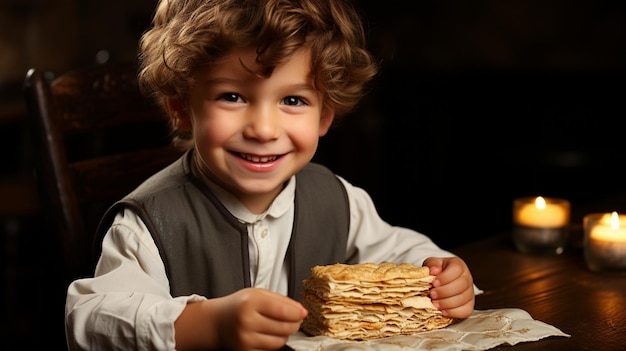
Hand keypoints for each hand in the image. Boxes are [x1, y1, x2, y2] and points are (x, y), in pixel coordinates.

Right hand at [175, 288, 306, 349]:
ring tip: (278, 325)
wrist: (216, 322)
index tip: (302, 313)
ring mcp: (245, 338)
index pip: (284, 311)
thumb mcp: (257, 294)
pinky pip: (270, 350)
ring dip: (284, 334)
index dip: (298, 313)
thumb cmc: (238, 306)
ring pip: (280, 341)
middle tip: (292, 318)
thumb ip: (281, 300)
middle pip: (285, 327)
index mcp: (251, 302)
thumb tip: (301, 311)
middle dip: (293, 323)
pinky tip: (268, 334)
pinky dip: (274, 343)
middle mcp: (247, 321)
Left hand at [423, 256, 474, 318]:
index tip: (434, 283)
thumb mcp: (432, 265)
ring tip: (434, 304)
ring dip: (447, 303)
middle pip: (461, 285)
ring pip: (463, 299)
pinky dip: (453, 313)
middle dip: (444, 291)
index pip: (456, 269)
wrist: (441, 283)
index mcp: (459, 265)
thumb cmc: (436, 273)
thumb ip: (432, 265)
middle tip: (432, 295)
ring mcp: (470, 292)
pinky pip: (465, 311)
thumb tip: (433, 270)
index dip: (445, 277)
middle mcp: (467, 278)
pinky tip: (442, 311)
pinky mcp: (469, 305)